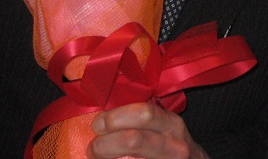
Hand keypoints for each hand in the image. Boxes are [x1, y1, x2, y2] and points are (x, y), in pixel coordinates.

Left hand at [87, 102, 209, 158]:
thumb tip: (103, 117)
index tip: (97, 124)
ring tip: (97, 157)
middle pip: (134, 140)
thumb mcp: (164, 127)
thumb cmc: (171, 144)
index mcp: (171, 124)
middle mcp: (174, 145)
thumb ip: (142, 120)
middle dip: (106, 143)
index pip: (144, 114)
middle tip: (93, 147)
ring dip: (108, 158)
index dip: (116, 118)